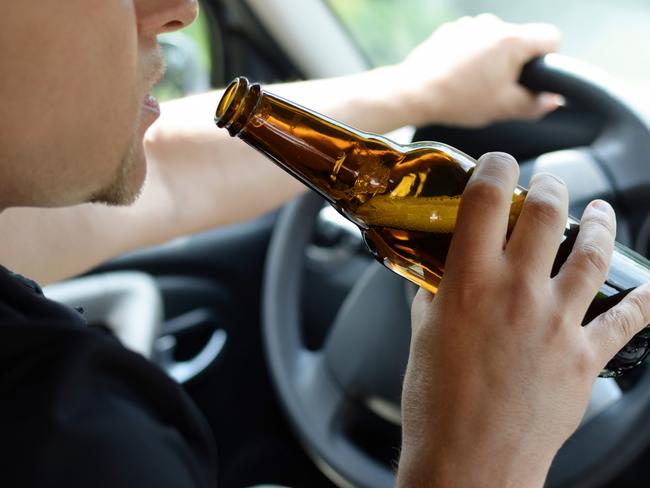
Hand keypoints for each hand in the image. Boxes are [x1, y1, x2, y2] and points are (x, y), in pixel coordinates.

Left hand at [393, 14, 560, 126]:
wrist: (415, 93)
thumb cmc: (459, 100)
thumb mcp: (503, 109)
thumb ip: (535, 104)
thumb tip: (550, 100)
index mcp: (512, 40)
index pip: (551, 38)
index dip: (549, 60)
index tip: (534, 78)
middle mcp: (493, 24)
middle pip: (520, 41)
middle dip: (516, 64)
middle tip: (499, 90)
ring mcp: (469, 25)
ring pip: (495, 42)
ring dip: (492, 60)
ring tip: (474, 86)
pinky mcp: (450, 31)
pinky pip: (472, 42)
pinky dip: (470, 57)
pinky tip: (458, 78)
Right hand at [397, 153, 649, 486]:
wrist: (470, 462)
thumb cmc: (437, 404)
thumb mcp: (423, 336)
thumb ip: (432, 296)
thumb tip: (435, 274)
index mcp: (469, 283)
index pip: (488, 198)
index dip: (496, 167)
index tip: (497, 164)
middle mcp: (517, 292)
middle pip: (548, 213)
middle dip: (552, 187)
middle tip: (549, 186)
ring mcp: (557, 322)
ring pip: (593, 252)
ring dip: (600, 223)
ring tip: (601, 212)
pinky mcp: (584, 356)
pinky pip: (627, 318)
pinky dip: (641, 299)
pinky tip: (645, 286)